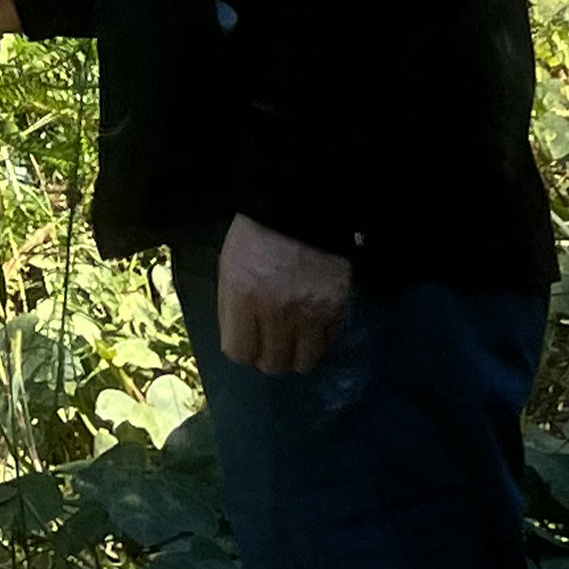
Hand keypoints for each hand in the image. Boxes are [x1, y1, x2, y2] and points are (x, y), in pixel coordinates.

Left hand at [215, 213, 352, 373]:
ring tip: (295, 338)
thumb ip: (231, 307)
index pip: (240, 353)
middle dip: (268, 355)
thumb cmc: (257, 234)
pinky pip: (329, 343)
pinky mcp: (338, 308)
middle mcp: (277, 311)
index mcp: (243, 297)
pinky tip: (314, 323)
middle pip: (272, 363)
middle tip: (271, 341)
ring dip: (297, 354)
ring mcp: (311, 312)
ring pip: (304, 362)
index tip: (247, 340)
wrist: (301, 205)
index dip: (242, 349)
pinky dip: (320, 339)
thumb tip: (239, 340)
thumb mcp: (230, 266)